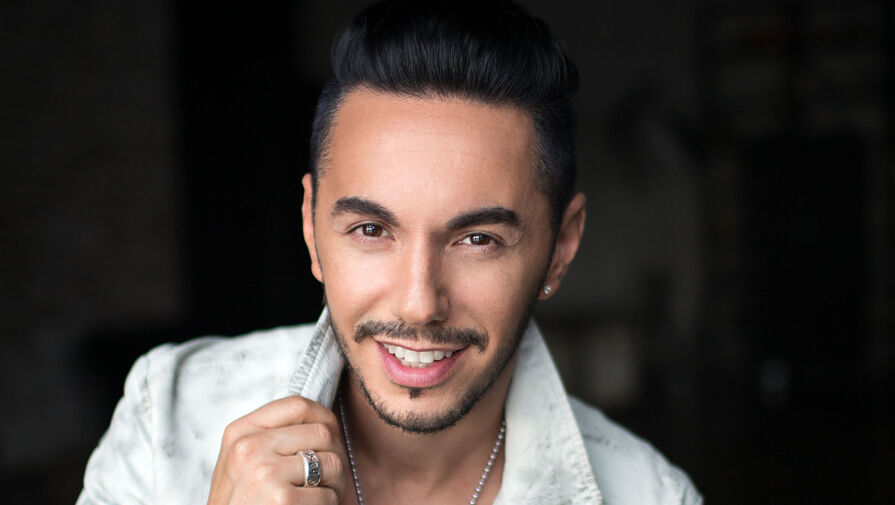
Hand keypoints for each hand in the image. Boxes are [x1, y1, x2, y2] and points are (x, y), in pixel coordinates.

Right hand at [206, 396, 347, 504]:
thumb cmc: (243, 502)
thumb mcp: (243, 462)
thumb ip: (273, 437)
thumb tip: (324, 419)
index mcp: (240, 432)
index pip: (297, 405)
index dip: (324, 419)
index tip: (328, 439)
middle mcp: (249, 447)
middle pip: (322, 432)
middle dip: (334, 455)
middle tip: (328, 477)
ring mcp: (264, 472)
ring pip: (332, 462)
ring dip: (335, 482)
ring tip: (319, 494)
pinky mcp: (281, 499)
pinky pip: (328, 493)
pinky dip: (327, 504)